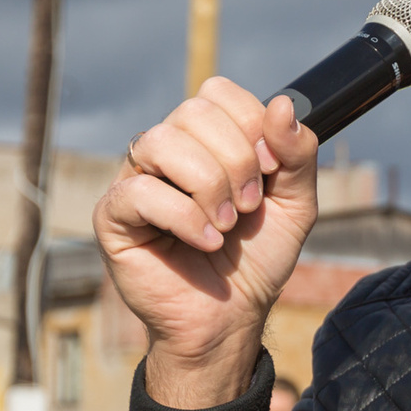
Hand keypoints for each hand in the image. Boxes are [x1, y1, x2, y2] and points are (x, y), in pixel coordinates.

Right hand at [95, 79, 320, 407]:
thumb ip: (298, 155)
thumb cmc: (255, 260)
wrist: (231, 317)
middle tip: (247, 208)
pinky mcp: (113, 216)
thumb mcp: (295, 205)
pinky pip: (139, 191)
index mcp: (206, 140)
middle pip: (192, 113)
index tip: (269, 171)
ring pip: (161, 142)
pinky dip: (183, 217)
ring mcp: (135, 180)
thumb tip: (283, 105)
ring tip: (225, 226)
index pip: (217, 93)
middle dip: (235, 161)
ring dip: (208, 186)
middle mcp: (167, 152)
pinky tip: (205, 243)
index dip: (250, 125)